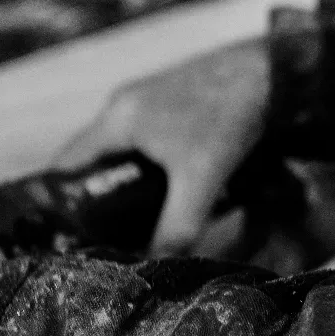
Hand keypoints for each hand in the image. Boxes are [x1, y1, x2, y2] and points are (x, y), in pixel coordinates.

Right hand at [51, 38, 271, 255]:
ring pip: (124, 153)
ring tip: (140, 219)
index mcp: (116, 118)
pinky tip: (172, 190)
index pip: (66, 167)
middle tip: (106, 236)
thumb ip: (177, 226)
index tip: (64, 236)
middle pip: (95, 163)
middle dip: (101, 200)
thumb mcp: (201, 178)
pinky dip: (152, 169)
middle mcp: (124, 105)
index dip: (60, 203)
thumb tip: (157, 264)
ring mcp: (149, 101)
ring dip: (129, 184)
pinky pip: (147, 143)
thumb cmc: (231, 115)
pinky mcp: (174, 103)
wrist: (274, 71)